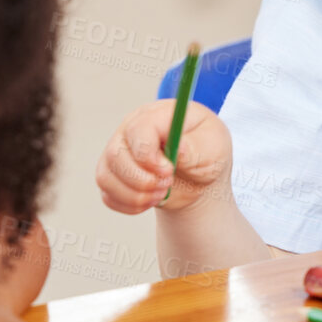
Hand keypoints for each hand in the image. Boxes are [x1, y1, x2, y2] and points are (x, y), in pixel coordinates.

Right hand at [96, 99, 230, 214]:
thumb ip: (197, 147)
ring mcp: (118, 153)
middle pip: (115, 154)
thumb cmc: (208, 154)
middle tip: (167, 185)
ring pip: (106, 176)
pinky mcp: (112, 175)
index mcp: (156, 115)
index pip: (139, 129)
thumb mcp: (215, 147)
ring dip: (136, 195)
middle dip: (141, 179)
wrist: (199, 179)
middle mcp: (130, 130)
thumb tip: (178, 148)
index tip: (168, 171)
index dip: (148, 154)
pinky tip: (150, 201)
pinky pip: (108, 195)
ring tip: (162, 194)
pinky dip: (130, 205)